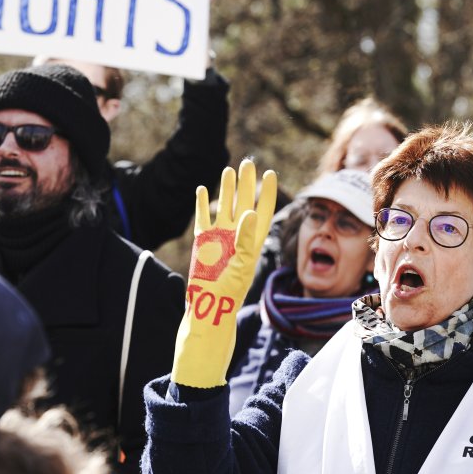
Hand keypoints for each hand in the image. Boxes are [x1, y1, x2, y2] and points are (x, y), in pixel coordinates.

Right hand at [171, 160, 275, 387]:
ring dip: (226, 190)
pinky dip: (201, 204)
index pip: (262, 212)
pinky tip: (202, 188)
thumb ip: (245, 240)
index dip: (266, 193)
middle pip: (243, 204)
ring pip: (223, 207)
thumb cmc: (228, 296)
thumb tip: (249, 213)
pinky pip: (202, 218)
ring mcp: (218, 239)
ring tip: (228, 169)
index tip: (271, 173)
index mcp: (252, 243)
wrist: (207, 311)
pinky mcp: (201, 244)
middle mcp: (237, 237)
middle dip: (247, 185)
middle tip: (249, 162)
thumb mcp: (240, 267)